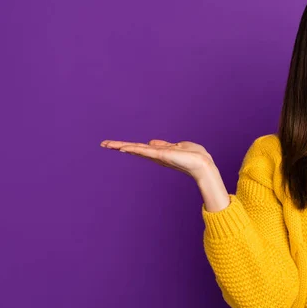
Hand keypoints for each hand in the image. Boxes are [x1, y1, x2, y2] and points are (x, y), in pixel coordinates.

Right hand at [100, 139, 214, 182]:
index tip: (115, 145)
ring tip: (107, 144)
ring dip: (121, 146)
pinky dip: (133, 148)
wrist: (203, 165)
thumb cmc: (195, 156)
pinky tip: (122, 147)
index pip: (141, 148)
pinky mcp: (160, 156)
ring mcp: (157, 156)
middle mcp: (156, 156)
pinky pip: (144, 151)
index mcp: (160, 153)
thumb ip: (164, 145)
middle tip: (104, 144)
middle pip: (134, 149)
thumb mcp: (178, 146)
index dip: (129, 146)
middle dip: (119, 146)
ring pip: (136, 149)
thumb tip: (151, 142)